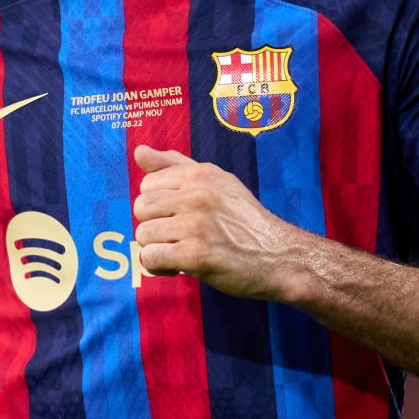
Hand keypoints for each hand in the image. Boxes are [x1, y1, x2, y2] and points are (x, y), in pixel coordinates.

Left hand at [131, 145, 301, 300]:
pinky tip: (178, 267)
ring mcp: (196, 226)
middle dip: (155, 226)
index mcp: (199, 174)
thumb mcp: (217, 182)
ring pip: (143, 235)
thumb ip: (176, 165)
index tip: (179, 216)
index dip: (159, 205)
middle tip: (179, 236)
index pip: (148, 184)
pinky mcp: (195, 256)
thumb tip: (139, 151)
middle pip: (141, 208)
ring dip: (158, 249)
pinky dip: (159, 268)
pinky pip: (150, 258)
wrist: (279, 256)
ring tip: (181, 252)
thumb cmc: (245, 220)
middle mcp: (196, 195)